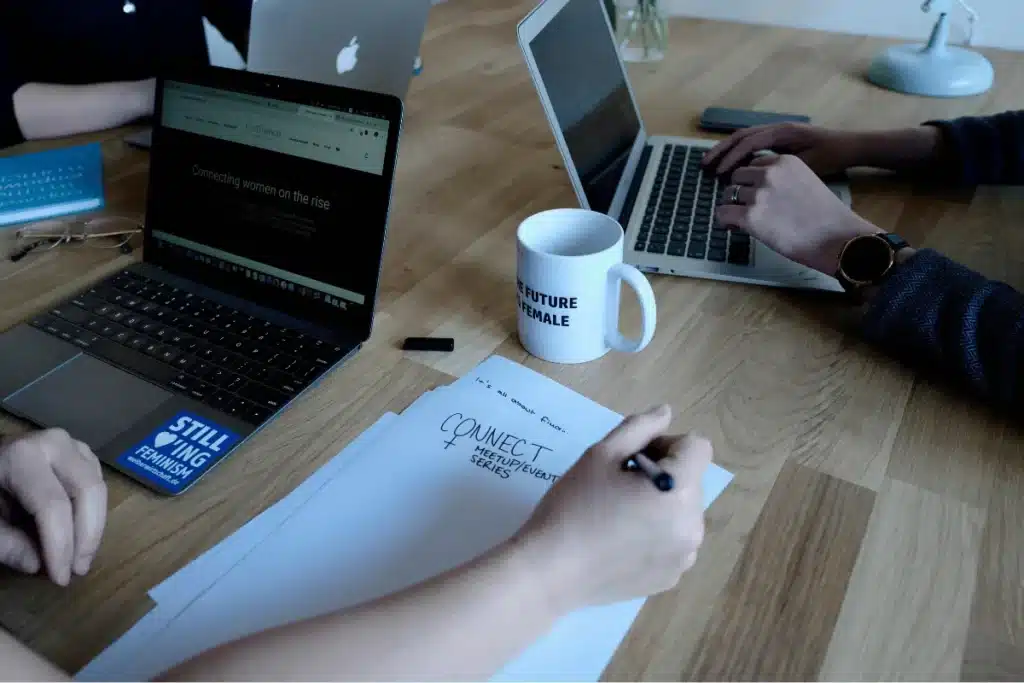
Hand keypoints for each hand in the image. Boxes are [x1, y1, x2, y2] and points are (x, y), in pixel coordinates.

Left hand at [0, 429, 106, 585]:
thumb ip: (6, 544)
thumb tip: (37, 564)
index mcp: (23, 457)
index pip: (53, 506)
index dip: (60, 546)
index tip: (60, 578)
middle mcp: (54, 444)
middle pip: (87, 492)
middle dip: (87, 536)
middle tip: (79, 569)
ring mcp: (70, 444)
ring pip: (98, 487)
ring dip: (93, 525)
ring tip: (80, 556)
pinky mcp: (78, 451)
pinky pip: (96, 482)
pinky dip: (92, 509)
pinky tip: (81, 531)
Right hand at [516, 405, 709, 612]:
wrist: (549, 571)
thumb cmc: (573, 506)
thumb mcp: (600, 454)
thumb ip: (639, 427)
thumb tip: (666, 413)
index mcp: (679, 492)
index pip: (697, 448)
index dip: (667, 443)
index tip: (632, 459)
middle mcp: (693, 526)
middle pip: (691, 480)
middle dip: (663, 474)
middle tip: (619, 486)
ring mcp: (684, 557)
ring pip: (683, 511)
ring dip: (662, 504)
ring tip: (619, 515)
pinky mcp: (671, 578)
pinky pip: (674, 542)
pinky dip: (656, 534)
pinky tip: (621, 542)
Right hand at [702, 122, 862, 176]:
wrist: (850, 146)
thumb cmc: (831, 156)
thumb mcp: (807, 165)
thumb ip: (781, 169)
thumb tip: (753, 178)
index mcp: (781, 132)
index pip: (748, 143)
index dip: (732, 158)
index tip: (719, 174)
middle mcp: (776, 128)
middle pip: (740, 136)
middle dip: (721, 151)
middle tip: (704, 166)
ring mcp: (776, 132)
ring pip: (744, 139)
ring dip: (726, 151)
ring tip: (711, 165)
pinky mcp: (778, 140)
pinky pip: (752, 144)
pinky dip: (738, 154)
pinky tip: (731, 168)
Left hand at [717, 155, 879, 274]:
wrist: (837, 239)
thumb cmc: (826, 218)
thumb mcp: (805, 183)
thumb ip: (782, 180)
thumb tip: (758, 190)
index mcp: (785, 162)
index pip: (754, 164)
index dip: (752, 180)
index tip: (756, 194)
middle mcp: (769, 173)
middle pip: (737, 176)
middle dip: (740, 192)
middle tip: (747, 208)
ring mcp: (758, 194)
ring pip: (727, 194)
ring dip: (732, 206)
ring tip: (741, 220)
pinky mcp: (750, 216)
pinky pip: (722, 213)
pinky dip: (724, 221)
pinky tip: (733, 228)